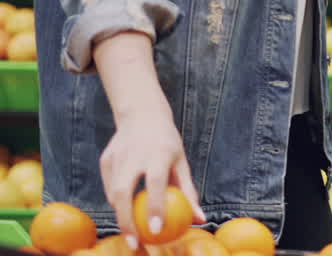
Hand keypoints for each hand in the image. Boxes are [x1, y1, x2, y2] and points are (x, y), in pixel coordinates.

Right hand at [92, 33, 204, 246]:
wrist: (142, 115)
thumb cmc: (168, 144)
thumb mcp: (182, 163)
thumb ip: (189, 191)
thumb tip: (201, 220)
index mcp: (159, 153)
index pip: (155, 183)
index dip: (155, 207)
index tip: (156, 230)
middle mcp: (135, 154)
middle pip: (124, 192)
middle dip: (127, 221)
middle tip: (135, 244)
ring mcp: (117, 157)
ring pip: (114, 193)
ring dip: (122, 215)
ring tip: (132, 233)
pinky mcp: (105, 160)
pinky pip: (109, 188)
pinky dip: (117, 203)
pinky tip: (124, 212)